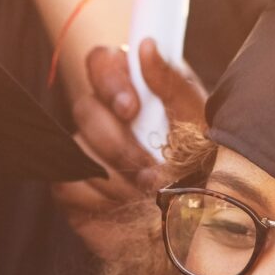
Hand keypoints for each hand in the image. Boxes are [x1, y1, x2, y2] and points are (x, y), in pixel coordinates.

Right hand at [51, 43, 208, 258]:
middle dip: (119, 143)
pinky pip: (68, 182)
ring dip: (116, 175)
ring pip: (78, 147)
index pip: (101, 62)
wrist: (199, 229)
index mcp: (135, 90)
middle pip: (85, 107)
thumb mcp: (200, 123)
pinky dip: (97, 198)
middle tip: (150, 169)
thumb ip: (173, 84)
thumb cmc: (206, 169)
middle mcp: (106, 116)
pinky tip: (122, 206)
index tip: (132, 108)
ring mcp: (87, 152)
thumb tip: (146, 46)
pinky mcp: (75, 188)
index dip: (110, 81)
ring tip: (148, 193)